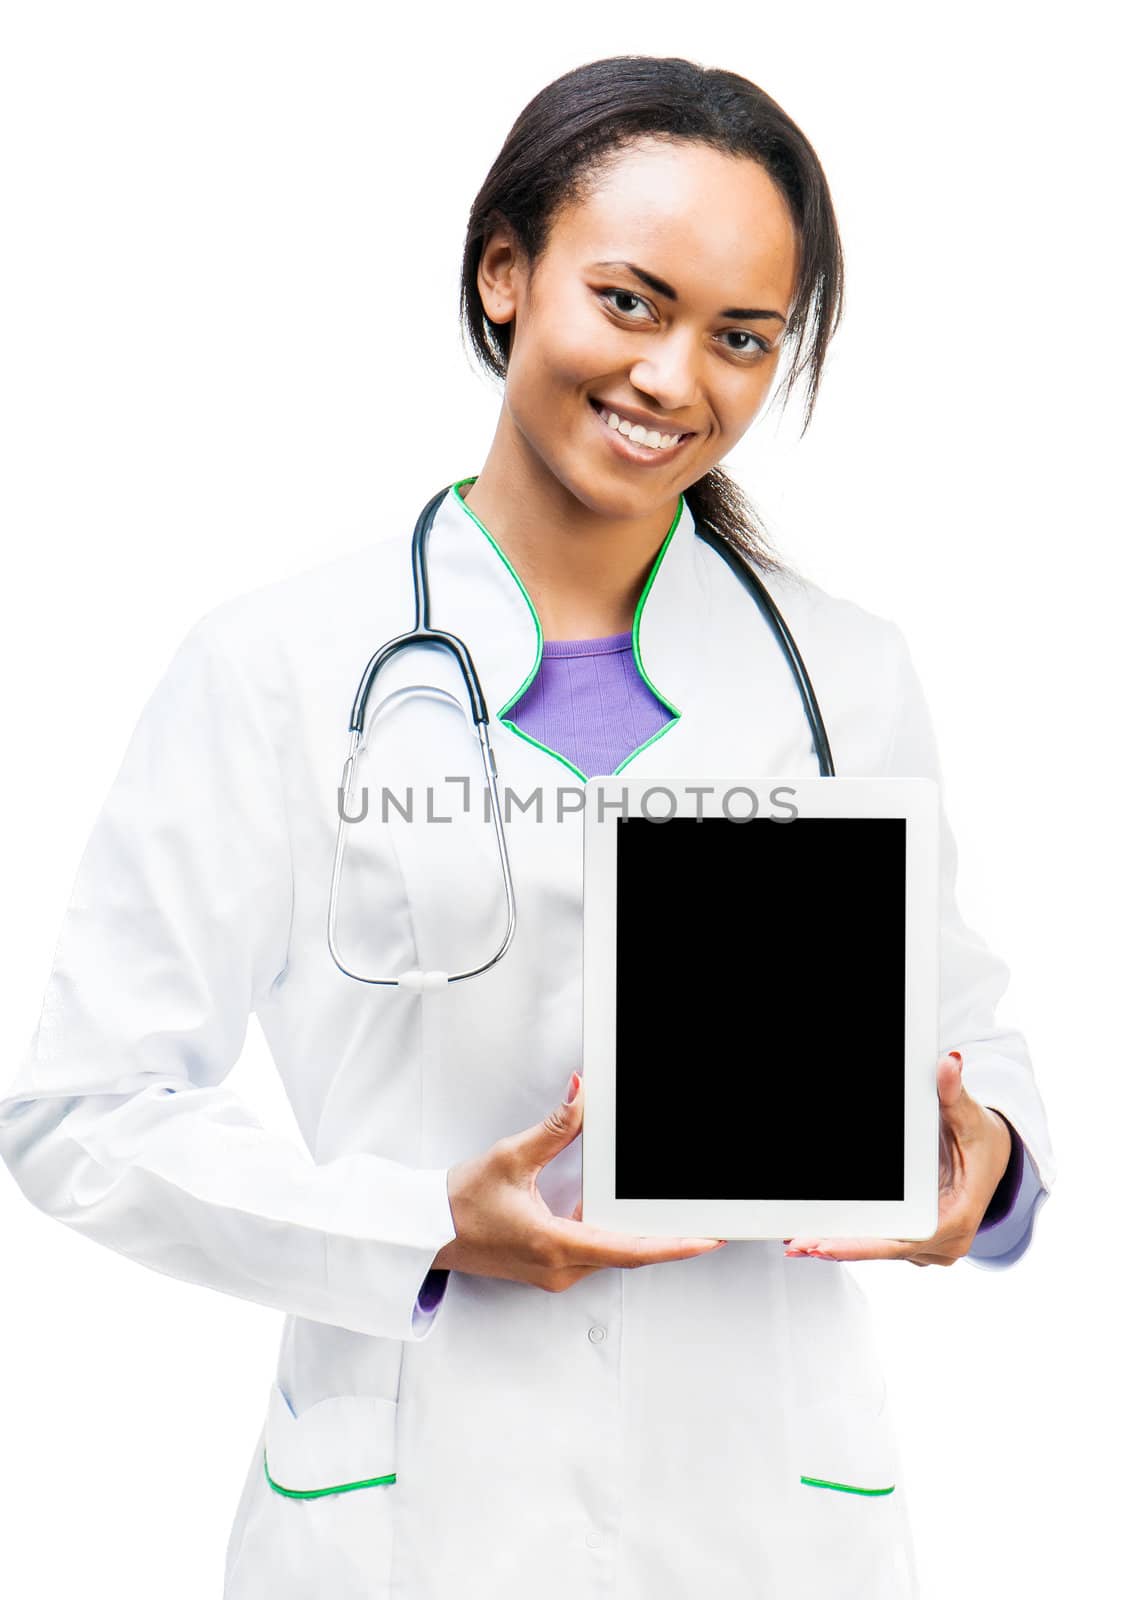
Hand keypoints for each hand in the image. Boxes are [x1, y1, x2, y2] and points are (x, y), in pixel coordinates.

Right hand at [430, 1071, 726, 1289]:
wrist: (425, 1230)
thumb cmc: (458, 1203)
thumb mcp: (511, 1157)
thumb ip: (555, 1128)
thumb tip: (582, 1098)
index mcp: (553, 1245)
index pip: (629, 1249)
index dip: (673, 1244)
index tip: (706, 1238)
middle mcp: (558, 1268)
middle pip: (628, 1254)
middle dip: (667, 1238)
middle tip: (705, 1223)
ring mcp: (552, 1272)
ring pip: (612, 1255)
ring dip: (642, 1238)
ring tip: (676, 1219)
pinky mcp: (547, 1267)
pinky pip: (593, 1254)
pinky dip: (615, 1236)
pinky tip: (626, 1217)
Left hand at [782, 1051, 1013, 1267]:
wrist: (996, 1154)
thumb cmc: (982, 1138)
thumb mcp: (968, 1115)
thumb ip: (953, 1093)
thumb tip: (949, 1064)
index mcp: (959, 1216)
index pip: (905, 1237)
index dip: (864, 1244)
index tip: (828, 1243)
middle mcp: (948, 1241)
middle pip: (886, 1249)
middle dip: (841, 1247)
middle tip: (799, 1244)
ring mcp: (935, 1247)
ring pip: (882, 1250)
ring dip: (842, 1245)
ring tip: (800, 1243)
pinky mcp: (922, 1243)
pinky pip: (885, 1244)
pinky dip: (855, 1241)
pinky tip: (823, 1238)